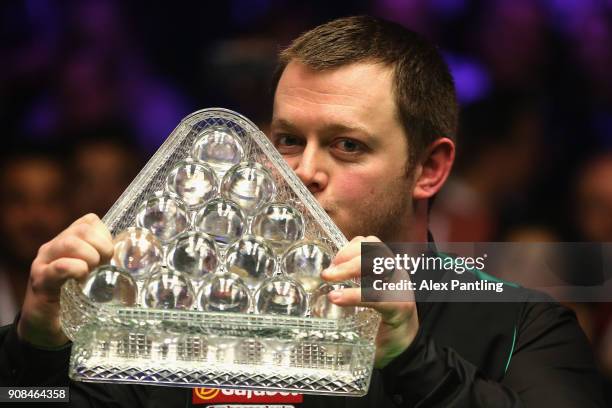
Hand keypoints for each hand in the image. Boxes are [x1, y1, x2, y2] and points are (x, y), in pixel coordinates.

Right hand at [17, 214, 113, 346]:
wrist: (44, 329)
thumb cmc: (71, 300)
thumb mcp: (89, 277)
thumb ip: (102, 264)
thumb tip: (130, 261)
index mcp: (66, 243)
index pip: (89, 222)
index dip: (104, 234)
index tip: (109, 255)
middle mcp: (53, 248)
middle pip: (82, 229)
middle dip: (101, 245)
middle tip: (104, 265)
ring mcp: (44, 264)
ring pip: (69, 242)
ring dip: (90, 255)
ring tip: (92, 272)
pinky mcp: (40, 283)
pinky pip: (58, 267)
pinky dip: (75, 268)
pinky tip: (81, 276)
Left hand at [321, 236, 418, 367]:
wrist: (406, 350)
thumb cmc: (383, 323)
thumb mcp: (369, 297)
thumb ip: (354, 285)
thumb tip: (323, 280)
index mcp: (388, 269)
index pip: (371, 243)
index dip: (350, 247)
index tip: (332, 261)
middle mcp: (396, 274)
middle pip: (375, 249)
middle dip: (347, 256)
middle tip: (326, 273)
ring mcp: (401, 288)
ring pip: (378, 265)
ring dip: (350, 268)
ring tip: (329, 279)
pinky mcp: (400, 306)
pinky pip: (377, 294)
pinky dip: (355, 294)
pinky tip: (337, 298)